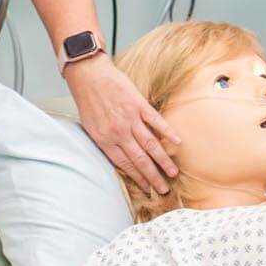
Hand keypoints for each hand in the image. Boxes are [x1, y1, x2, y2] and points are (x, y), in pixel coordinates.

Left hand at [65, 57, 180, 193]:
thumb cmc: (88, 101)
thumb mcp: (90, 127)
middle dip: (153, 176)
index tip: (148, 188)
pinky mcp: (139, 104)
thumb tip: (119, 156)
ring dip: (163, 160)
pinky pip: (156, 121)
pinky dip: (167, 132)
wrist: (89, 76)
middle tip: (164, 189)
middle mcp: (119, 132)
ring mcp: (130, 118)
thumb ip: (105, 141)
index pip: (125, 164)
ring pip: (150, 144)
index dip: (138, 177)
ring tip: (173, 172)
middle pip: (140, 159)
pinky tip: (177, 142)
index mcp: (105, 140)